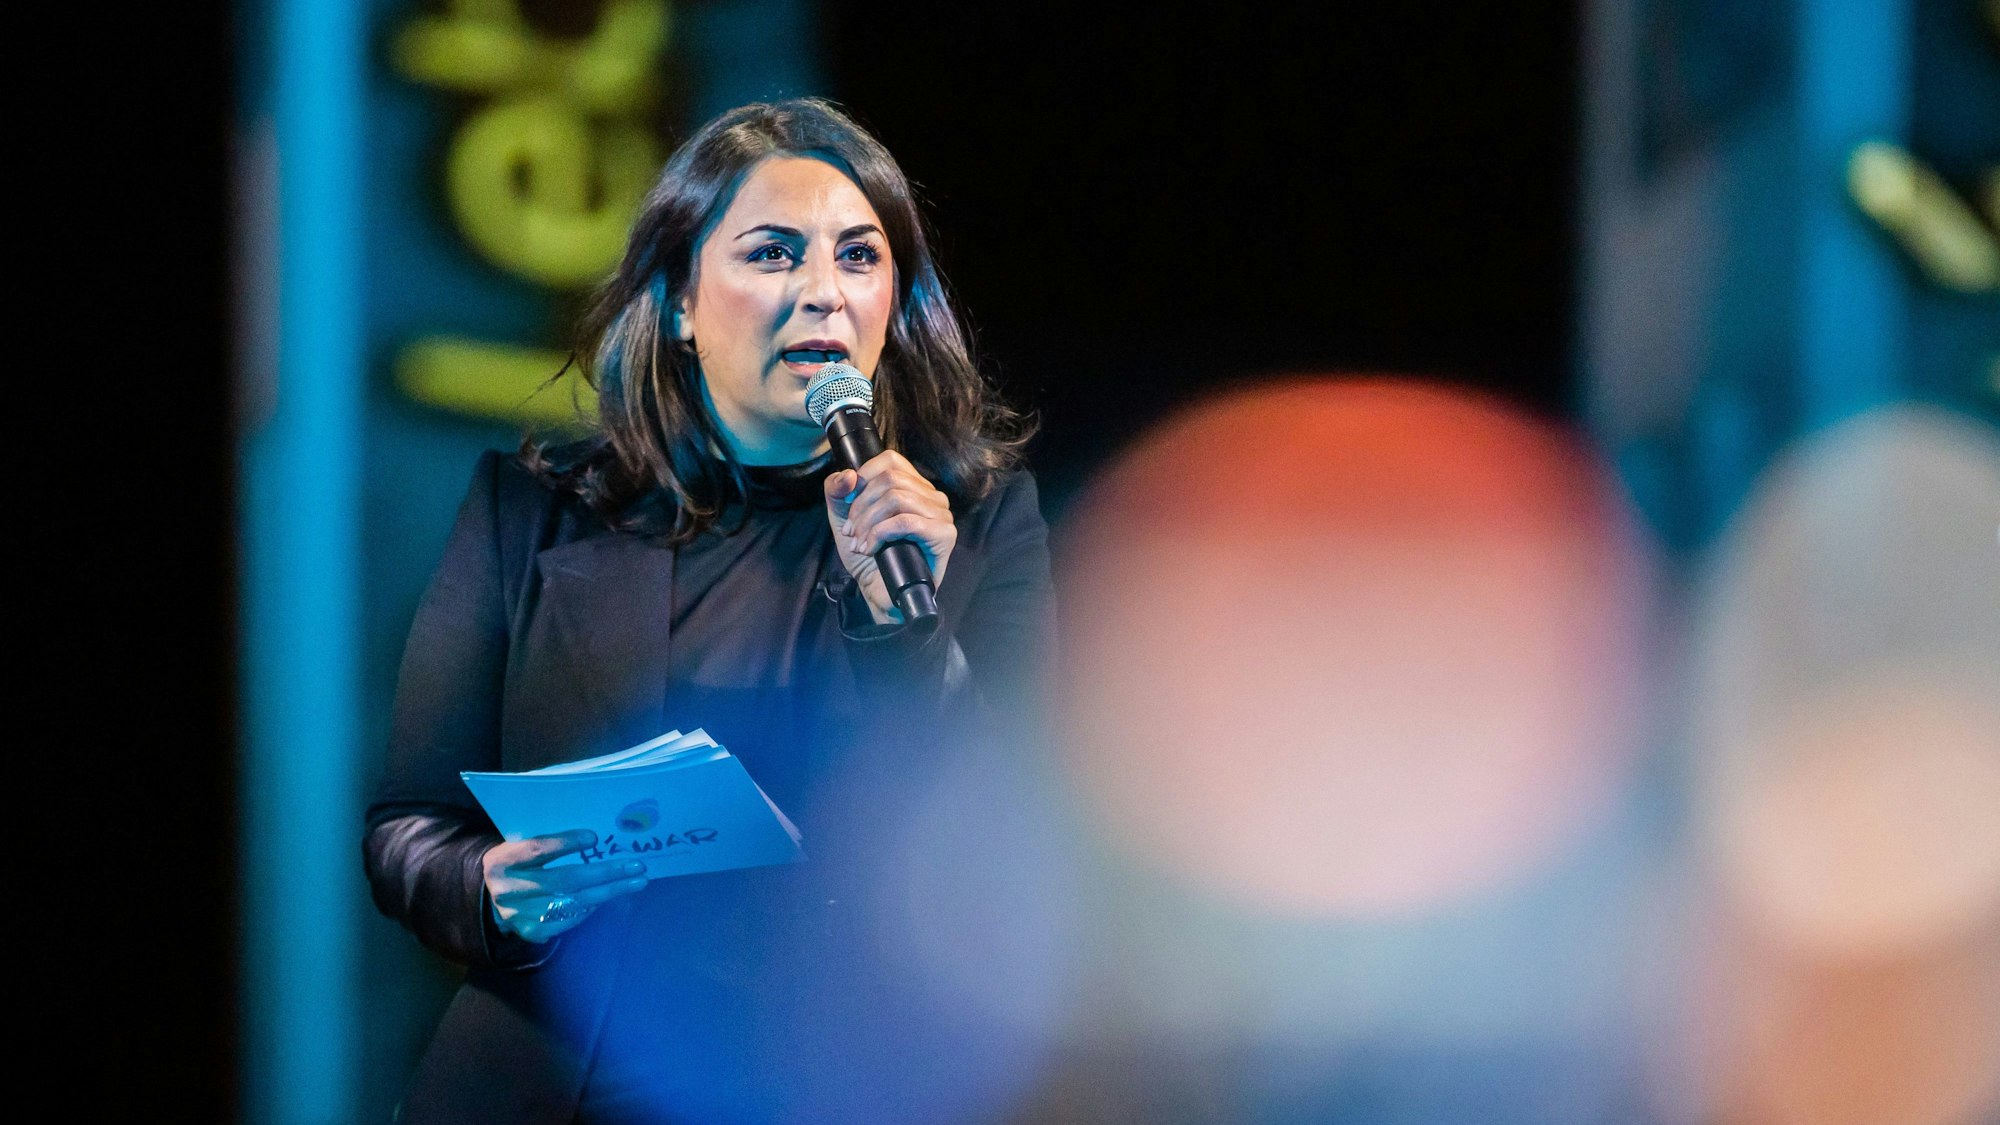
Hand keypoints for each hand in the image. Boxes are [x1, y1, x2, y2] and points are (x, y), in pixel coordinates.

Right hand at [481, 829, 648, 942]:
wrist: (491, 900)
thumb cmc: (517, 865)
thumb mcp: (519, 847)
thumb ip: (546, 842)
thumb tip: (594, 838)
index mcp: (502, 862)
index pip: (536, 850)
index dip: (565, 843)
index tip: (594, 837)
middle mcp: (508, 892)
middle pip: (563, 881)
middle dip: (605, 873)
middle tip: (636, 866)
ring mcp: (520, 917)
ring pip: (573, 903)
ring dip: (609, 892)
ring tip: (636, 881)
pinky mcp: (533, 932)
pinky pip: (570, 919)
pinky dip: (592, 907)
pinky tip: (609, 896)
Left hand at [824, 450, 955, 624]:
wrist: (879, 593)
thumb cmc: (868, 555)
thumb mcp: (842, 517)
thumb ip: (836, 491)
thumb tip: (848, 475)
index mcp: (913, 487)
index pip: (890, 460)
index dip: (864, 476)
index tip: (849, 504)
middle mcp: (931, 497)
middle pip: (891, 479)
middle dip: (862, 506)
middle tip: (851, 531)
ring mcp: (941, 515)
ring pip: (897, 498)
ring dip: (869, 522)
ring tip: (859, 543)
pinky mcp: (944, 535)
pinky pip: (907, 521)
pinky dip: (881, 534)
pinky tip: (871, 549)